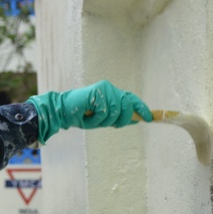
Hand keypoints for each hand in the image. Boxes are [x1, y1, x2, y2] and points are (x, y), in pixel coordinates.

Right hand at [27, 80, 152, 143]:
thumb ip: (119, 118)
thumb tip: (137, 120)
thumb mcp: (103, 119)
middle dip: (122, 120)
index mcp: (113, 94)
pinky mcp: (98, 92)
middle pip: (128, 106)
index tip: (149, 118)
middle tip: (110, 124)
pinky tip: (88, 114)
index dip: (141, 108)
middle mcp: (110, 89)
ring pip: (117, 111)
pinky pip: (105, 111)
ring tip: (93, 118)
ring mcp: (104, 89)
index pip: (131, 99)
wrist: (63, 111)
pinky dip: (97, 118)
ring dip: (105, 121)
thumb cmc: (82, 116)